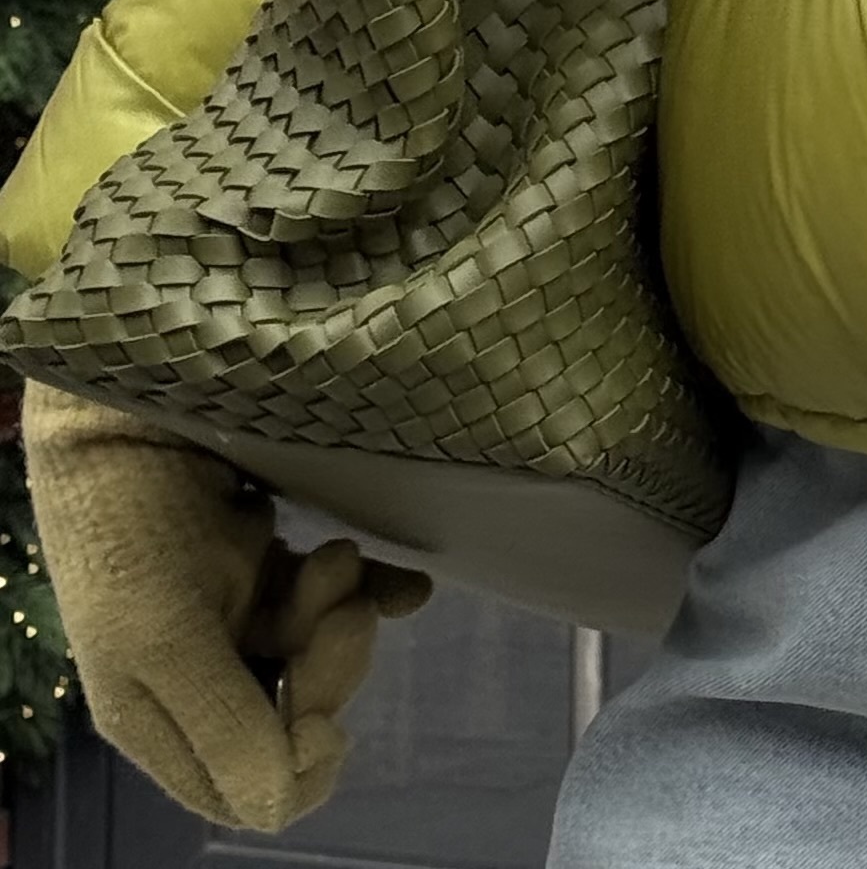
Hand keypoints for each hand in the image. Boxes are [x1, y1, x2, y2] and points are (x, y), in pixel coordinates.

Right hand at [23, 379, 431, 828]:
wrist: (128, 396)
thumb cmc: (131, 522)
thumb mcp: (163, 638)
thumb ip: (224, 725)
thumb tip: (286, 800)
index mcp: (155, 712)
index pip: (246, 788)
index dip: (297, 762)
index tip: (323, 716)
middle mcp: (195, 669)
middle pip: (293, 716)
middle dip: (329, 667)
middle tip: (337, 603)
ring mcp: (228, 609)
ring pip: (314, 649)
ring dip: (340, 610)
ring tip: (337, 557)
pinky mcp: (256, 554)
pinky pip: (331, 593)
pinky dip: (373, 589)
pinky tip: (407, 583)